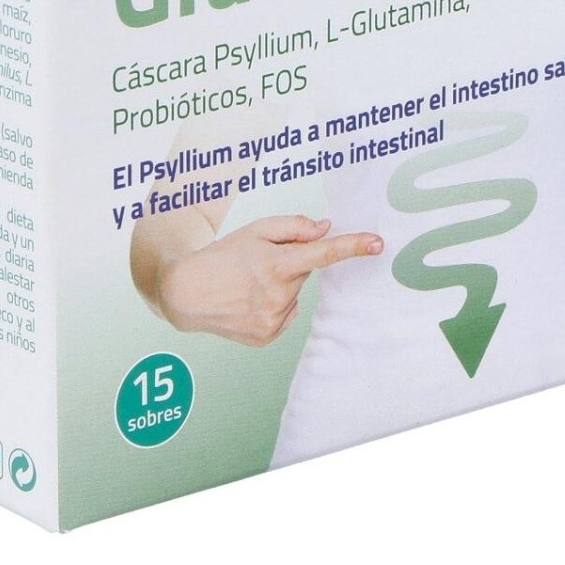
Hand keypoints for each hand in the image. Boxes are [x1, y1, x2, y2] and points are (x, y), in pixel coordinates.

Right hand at [155, 214, 383, 346]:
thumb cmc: (221, 256)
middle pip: (303, 272)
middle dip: (289, 263)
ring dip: (280, 285)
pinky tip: (248, 301)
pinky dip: (273, 305)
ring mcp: (273, 320)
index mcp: (277, 265)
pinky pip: (285, 315)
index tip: (378, 243)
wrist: (186, 292)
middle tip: (258, 261)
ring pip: (294, 294)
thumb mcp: (254, 230)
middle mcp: (279, 296)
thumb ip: (293, 227)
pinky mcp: (267, 337)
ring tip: (247, 283)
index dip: (353, 246)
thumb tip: (325, 229)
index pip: (324, 253)